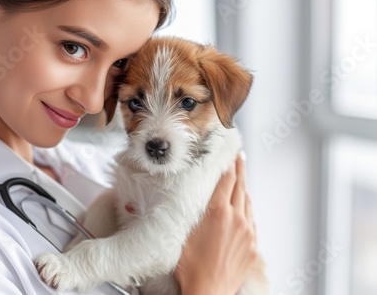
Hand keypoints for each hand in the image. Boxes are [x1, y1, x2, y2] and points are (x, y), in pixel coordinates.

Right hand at [175, 153, 257, 294]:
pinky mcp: (253, 245)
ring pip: (248, 202)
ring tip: (241, 178)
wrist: (209, 292)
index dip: (230, 165)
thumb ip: (190, 214)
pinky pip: (252, 219)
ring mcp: (248, 232)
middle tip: (239, 157)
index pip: (227, 181)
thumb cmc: (192, 268)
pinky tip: (244, 206)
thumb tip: (189, 200)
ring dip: (244, 188)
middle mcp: (237, 219)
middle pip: (241, 187)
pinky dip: (247, 208)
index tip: (231, 154)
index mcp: (218, 213)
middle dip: (240, 170)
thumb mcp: (183, 234)